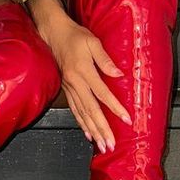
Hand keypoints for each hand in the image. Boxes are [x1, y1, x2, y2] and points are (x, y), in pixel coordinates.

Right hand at [42, 18, 131, 151]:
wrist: (54, 34)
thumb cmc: (75, 36)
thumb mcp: (92, 42)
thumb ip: (105, 59)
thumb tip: (118, 74)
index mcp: (83, 71)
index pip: (102, 93)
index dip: (114, 107)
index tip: (126, 119)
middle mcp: (75, 83)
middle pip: (91, 110)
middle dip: (102, 129)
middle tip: (111, 144)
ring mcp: (69, 88)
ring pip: (82, 114)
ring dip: (92, 131)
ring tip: (102, 145)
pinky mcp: (67, 89)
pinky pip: (75, 110)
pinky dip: (82, 124)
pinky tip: (88, 134)